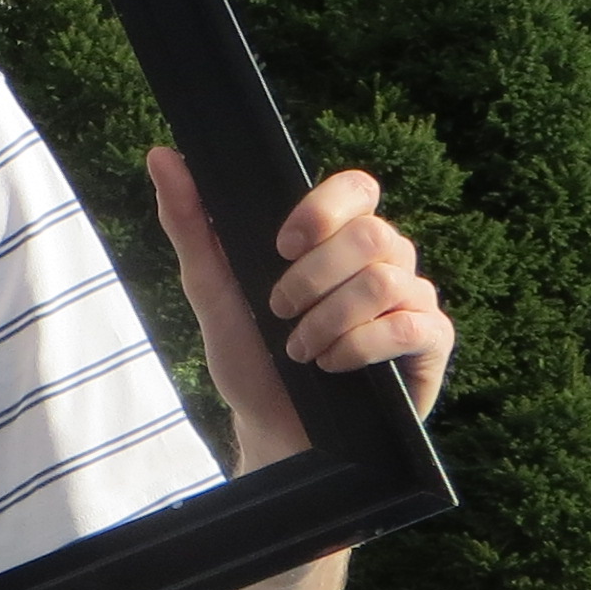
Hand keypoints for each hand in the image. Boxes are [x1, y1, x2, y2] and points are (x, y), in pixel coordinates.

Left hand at [148, 152, 455, 452]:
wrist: (273, 433)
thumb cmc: (249, 360)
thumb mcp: (212, 291)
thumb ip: (190, 223)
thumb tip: (161, 156)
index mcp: (338, 240)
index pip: (357, 188)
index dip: (322, 209)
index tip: (280, 246)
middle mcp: (383, 262)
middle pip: (372, 234)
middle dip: (312, 278)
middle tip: (279, 311)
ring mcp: (411, 301)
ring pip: (388, 279)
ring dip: (329, 320)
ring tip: (300, 350)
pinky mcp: (429, 344)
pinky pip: (412, 324)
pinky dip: (361, 347)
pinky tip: (333, 366)